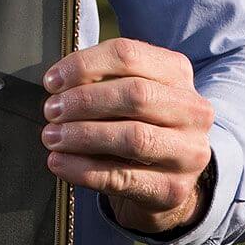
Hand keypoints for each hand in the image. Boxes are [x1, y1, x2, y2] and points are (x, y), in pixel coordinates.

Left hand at [41, 37, 212, 236]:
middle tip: (52, 111)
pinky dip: (84, 169)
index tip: (52, 81)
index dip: (84, 65)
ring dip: (83, 135)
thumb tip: (58, 84)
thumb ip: (101, 81)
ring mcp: (189, 152)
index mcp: (177, 72)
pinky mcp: (174, 189)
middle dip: (84, 101)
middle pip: (134, 94)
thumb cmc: (138, 124)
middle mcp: (192, 109)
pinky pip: (123, 177)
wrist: (165, 179)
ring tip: (52, 137)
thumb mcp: (128, 93)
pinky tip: (60, 163)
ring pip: (133, 137)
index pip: (128, 55)